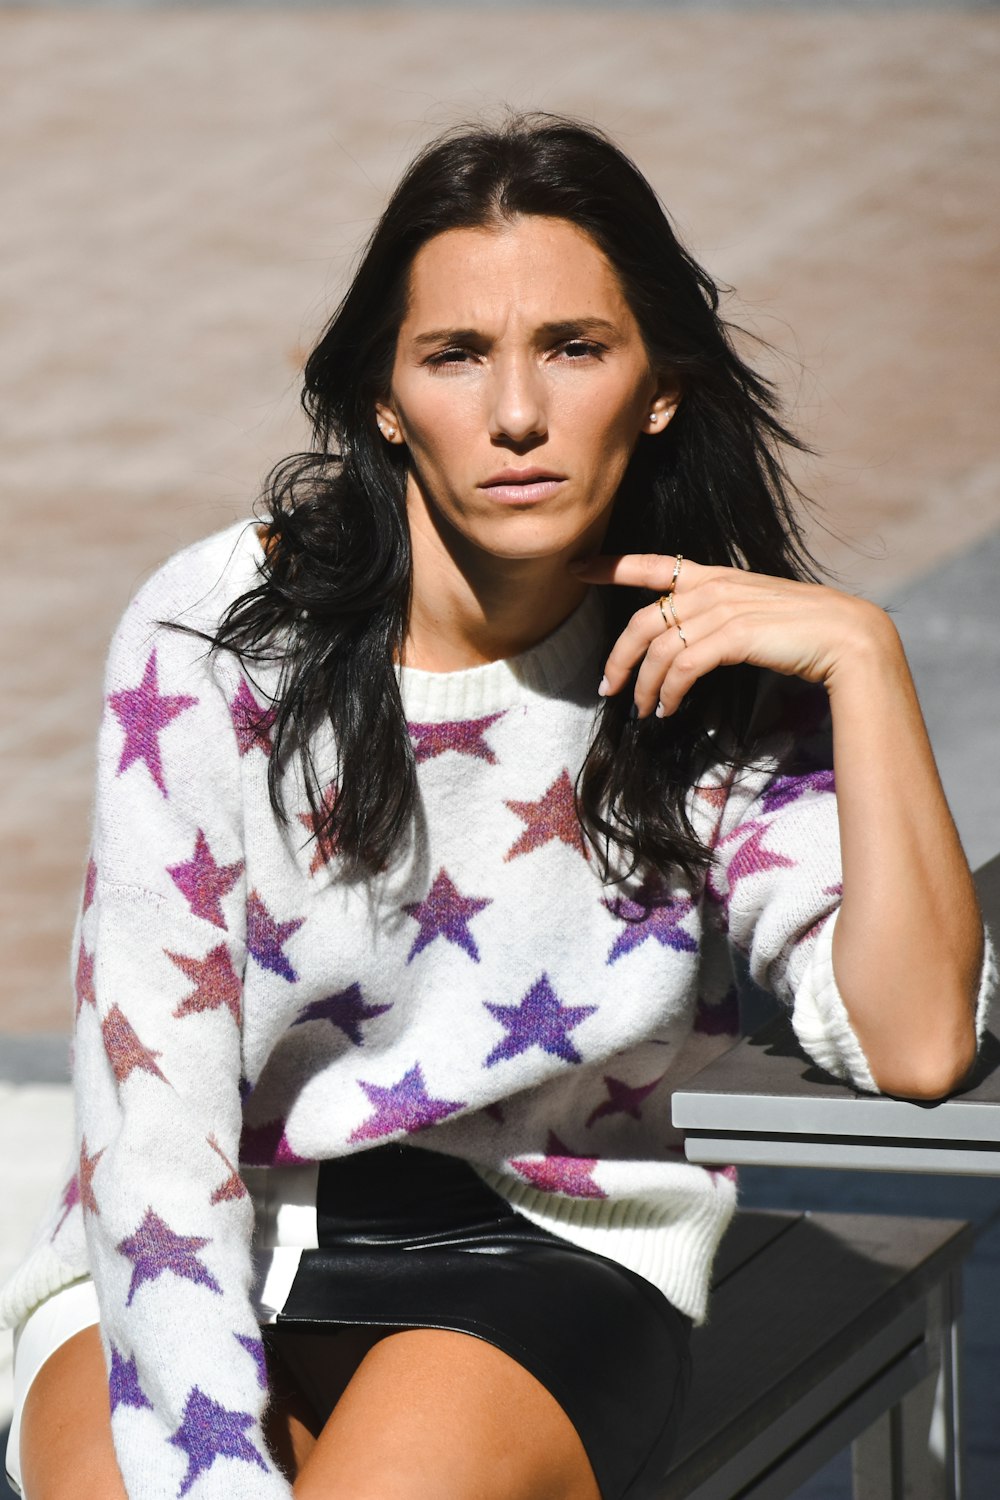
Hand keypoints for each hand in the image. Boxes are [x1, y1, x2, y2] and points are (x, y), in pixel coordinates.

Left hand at [569, 552, 896, 717]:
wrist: (849, 638)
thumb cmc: (805, 633)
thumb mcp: (754, 617)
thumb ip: (719, 621)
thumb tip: (688, 648)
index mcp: (717, 576)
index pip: (654, 564)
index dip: (611, 565)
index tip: (577, 568)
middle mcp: (716, 586)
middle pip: (644, 619)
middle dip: (619, 656)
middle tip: (607, 687)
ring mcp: (725, 608)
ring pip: (659, 647)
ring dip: (644, 684)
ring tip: (643, 711)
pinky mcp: (735, 634)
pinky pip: (683, 666)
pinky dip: (669, 691)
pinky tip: (669, 710)